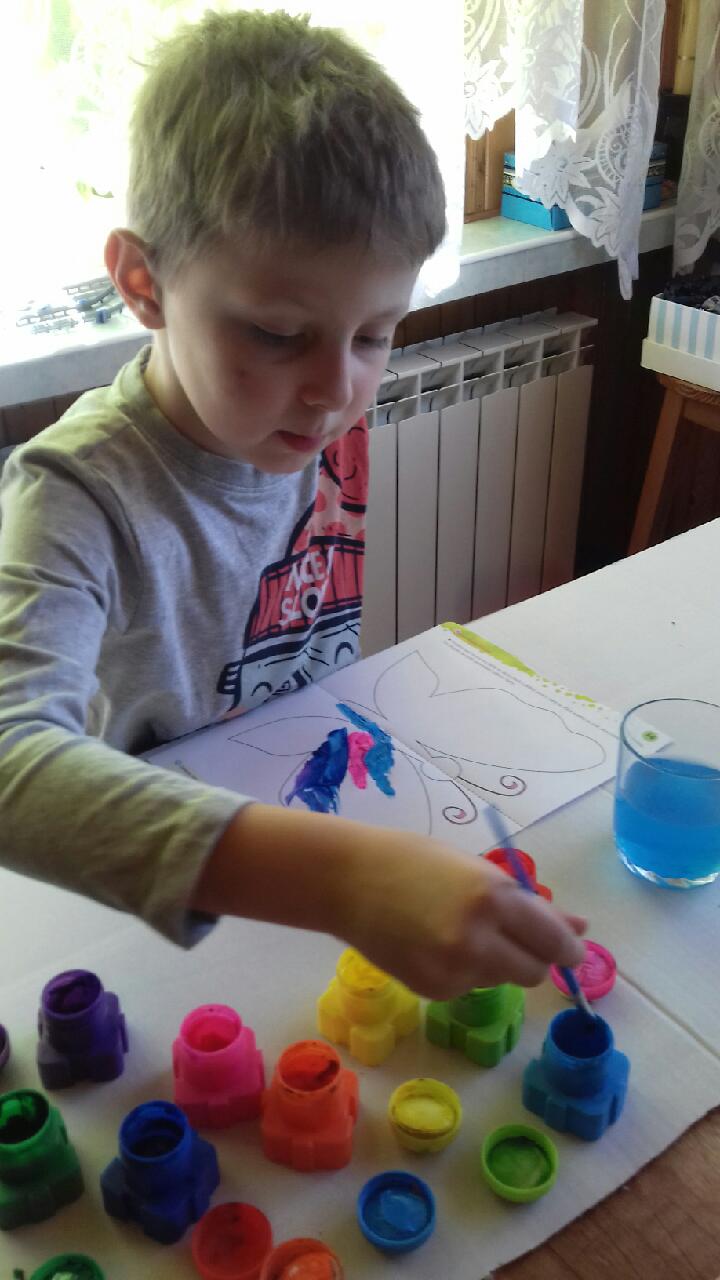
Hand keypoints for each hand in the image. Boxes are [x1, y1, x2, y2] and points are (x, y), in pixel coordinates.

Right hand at [196, 805, 585, 1000]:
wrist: (345, 880)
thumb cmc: (413, 860)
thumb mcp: (476, 871)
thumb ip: (528, 905)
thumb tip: (579, 930)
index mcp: (494, 898)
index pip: (553, 942)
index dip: (566, 949)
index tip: (569, 950)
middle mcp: (478, 939)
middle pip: (533, 972)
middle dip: (532, 959)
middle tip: (511, 938)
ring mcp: (453, 970)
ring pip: (499, 980)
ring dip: (494, 963)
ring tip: (454, 929)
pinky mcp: (432, 990)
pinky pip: (467, 987)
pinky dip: (462, 971)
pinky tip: (432, 944)